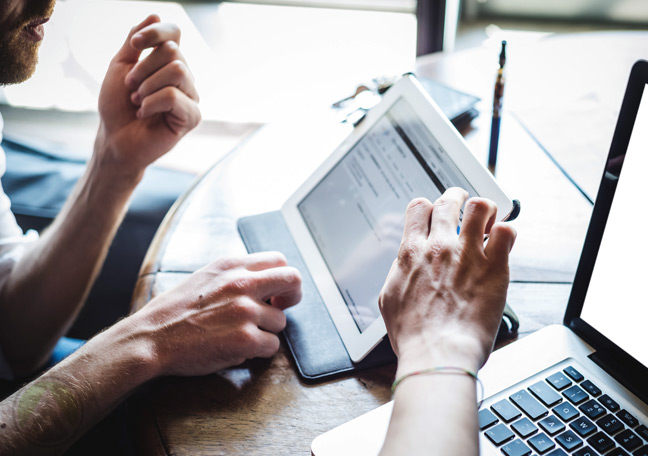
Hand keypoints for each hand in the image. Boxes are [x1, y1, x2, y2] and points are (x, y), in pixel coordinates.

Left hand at [95, 15, 200, 176]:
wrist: (115, 139)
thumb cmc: (117, 107)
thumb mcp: (120, 67)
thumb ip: (135, 42)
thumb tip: (155, 14)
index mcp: (168, 63)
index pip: (174, 33)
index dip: (155, 32)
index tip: (134, 45)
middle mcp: (184, 77)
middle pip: (173, 51)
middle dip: (144, 68)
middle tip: (131, 87)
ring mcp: (191, 97)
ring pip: (177, 71)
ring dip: (148, 86)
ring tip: (138, 102)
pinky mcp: (192, 117)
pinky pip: (174, 96)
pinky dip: (152, 103)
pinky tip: (145, 113)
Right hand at [135, 252, 300, 376]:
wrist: (151, 337)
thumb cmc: (174, 312)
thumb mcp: (205, 277)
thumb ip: (235, 275)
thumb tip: (264, 281)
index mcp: (231, 265)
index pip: (278, 260)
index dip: (282, 278)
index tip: (274, 292)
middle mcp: (241, 283)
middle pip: (293, 280)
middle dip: (292, 297)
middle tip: (280, 308)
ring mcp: (245, 310)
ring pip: (280, 321)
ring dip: (266, 331)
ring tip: (240, 335)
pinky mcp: (245, 338)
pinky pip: (272, 346)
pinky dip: (258, 351)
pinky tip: (237, 349)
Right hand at [379, 188, 515, 371]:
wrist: (438, 354)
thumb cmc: (414, 335)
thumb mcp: (389, 299)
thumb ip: (399, 273)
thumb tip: (405, 265)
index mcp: (411, 253)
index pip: (418, 208)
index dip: (428, 208)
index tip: (435, 216)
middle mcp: (438, 246)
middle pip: (448, 200)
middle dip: (457, 199)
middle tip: (463, 207)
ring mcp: (467, 254)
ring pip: (480, 206)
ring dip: (485, 210)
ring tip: (488, 223)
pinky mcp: (495, 267)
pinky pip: (507, 231)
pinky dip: (507, 233)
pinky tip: (503, 245)